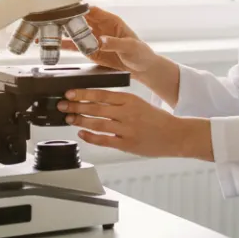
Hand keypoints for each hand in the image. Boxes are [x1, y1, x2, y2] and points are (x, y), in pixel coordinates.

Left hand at [58, 88, 212, 159]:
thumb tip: (94, 101)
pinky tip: (82, 134)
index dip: (82, 93)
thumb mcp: (140, 103)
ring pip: (97, 123)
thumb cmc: (158, 119)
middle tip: (62, 106)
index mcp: (131, 100)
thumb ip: (120, 103)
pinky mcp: (127, 144)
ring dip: (80, 121)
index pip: (101, 94)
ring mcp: (127, 129)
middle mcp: (128, 113)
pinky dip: (90, 137)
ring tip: (69, 119)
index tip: (69, 93)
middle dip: (75, 106)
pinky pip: (104, 140)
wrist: (176, 135)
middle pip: (95, 108)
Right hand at [60, 6, 158, 74]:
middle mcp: (100, 28)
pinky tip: (57, 44)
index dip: (80, 9)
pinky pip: (77, 46)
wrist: (141, 68)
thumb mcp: (130, 46)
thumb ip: (115, 43)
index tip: (68, 10)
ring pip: (76, 32)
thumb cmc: (141, 53)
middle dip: (68, 19)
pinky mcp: (91, 51)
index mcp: (111, 21)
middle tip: (54, 21)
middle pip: (81, 20)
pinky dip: (67, 45)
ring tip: (50, 32)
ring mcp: (94, 39)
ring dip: (64, 32)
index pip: (93, 11)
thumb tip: (102, 40)